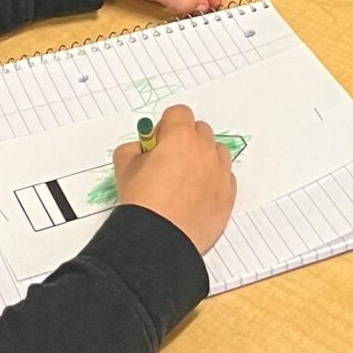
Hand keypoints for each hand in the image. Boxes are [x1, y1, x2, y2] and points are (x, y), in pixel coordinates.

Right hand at [113, 104, 236, 254]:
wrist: (160, 239)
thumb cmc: (142, 202)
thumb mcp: (124, 166)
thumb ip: (132, 148)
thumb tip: (141, 148)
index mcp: (180, 137)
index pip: (179, 113)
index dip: (166, 126)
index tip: (158, 143)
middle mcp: (205, 150)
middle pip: (200, 131)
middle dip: (186, 141)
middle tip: (170, 162)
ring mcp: (220, 173)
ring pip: (217, 152)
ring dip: (204, 158)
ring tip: (185, 180)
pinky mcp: (228, 196)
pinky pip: (225, 178)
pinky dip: (213, 182)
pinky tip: (196, 196)